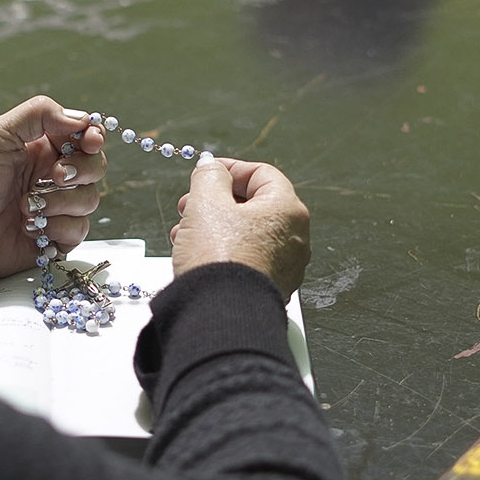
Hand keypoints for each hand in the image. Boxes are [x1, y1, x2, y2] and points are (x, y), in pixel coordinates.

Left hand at [0, 97, 107, 279]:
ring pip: (89, 201)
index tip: (88, 142)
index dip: (92, 138)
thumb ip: (39, 114)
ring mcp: (55, 207)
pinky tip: (29, 227)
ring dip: (60, 203)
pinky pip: (77, 232)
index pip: (84, 138)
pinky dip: (57, 228)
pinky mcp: (53, 236)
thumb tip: (82, 119)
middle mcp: (52, 176)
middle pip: (95, 168)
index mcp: (43, 147)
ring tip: (27, 206)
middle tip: (54, 176)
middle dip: (80, 171)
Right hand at [170, 156, 310, 300]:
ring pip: (247, 234)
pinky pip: (248, 259)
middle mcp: (295, 237)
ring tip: (185, 234)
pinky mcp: (271, 287)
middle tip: (189, 206)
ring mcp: (285, 265)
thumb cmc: (219, 258)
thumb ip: (209, 176)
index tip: (206, 173)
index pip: (261, 173)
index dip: (229, 168)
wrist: (221, 313)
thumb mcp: (205, 202)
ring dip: (214, 228)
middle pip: (253, 205)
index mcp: (288, 209)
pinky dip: (224, 252)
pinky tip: (198, 257)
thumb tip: (212, 167)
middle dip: (216, 202)